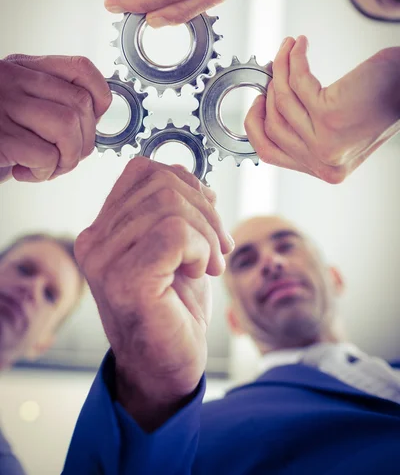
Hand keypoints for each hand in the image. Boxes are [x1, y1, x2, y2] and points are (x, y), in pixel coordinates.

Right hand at [0, 55, 110, 182]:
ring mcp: (2, 106)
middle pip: (80, 104)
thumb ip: (52, 101)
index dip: (101, 96)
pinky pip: (45, 155)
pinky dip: (44, 172)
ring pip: (67, 127)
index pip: (80, 68)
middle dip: (85, 141)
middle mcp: (11, 80)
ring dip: (68, 158)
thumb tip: (97, 119)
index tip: (95, 119)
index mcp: (23, 68)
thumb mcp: (21, 105)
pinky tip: (24, 172)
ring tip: (49, 167)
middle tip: (66, 157)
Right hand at [74, 158, 233, 430]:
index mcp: (104, 228)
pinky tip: (200, 272)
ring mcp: (105, 261)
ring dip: (207, 232)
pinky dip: (200, 247)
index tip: (206, 220)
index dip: (186, 184)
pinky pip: (174, 233)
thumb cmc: (173, 309)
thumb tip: (200, 183)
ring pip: (169, 205)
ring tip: (211, 263)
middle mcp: (95, 241)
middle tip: (219, 247)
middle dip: (205, 209)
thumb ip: (180, 211)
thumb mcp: (179, 248)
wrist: (167, 366)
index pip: (143, 170)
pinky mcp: (126, 281)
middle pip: (160, 183)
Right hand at [245, 37, 399, 182]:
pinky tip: (299, 45)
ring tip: (287, 49)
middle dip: (268, 91)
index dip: (256, 125)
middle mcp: (324, 161)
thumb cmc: (382, 100)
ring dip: (280, 68)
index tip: (257, 102)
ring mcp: (325, 142)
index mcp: (326, 169)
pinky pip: (296, 82)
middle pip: (272, 126)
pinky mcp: (329, 117)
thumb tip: (268, 109)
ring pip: (281, 102)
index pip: (270, 154)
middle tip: (273, 68)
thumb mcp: (336, 127)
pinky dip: (293, 59)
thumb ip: (306, 131)